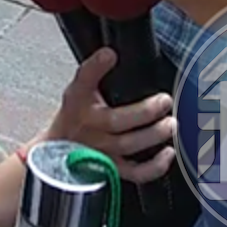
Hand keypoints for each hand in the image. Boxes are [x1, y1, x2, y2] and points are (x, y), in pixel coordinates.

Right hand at [45, 48, 175, 183]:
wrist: (55, 154)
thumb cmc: (73, 119)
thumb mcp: (78, 92)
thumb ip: (94, 73)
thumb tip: (111, 53)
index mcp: (77, 102)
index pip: (82, 81)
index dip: (95, 67)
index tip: (109, 54)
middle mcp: (88, 126)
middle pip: (116, 120)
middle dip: (145, 111)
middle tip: (165, 100)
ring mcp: (100, 150)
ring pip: (128, 144)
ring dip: (153, 134)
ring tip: (171, 124)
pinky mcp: (110, 168)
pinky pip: (134, 172)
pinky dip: (154, 165)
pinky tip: (168, 153)